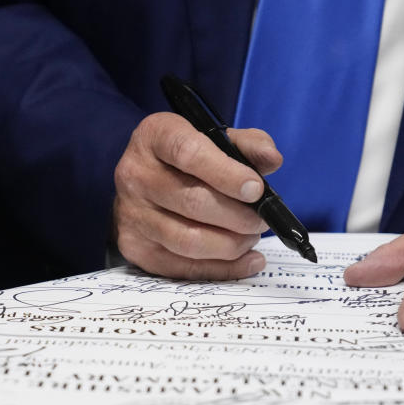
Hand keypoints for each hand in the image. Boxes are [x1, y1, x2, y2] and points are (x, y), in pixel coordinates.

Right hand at [113, 112, 282, 278]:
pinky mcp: (135, 247)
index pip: (189, 153)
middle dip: (238, 216)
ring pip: (188, 240)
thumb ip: (247, 145)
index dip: (227, 174)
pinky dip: (223, 269)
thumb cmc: (185, 159)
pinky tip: (247, 260)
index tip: (257, 189)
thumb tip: (272, 159)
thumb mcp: (215, 139)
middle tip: (261, 220)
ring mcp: (131, 213)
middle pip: (192, 201)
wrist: (143, 182)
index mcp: (155, 136)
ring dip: (231, 245)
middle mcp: (136, 173)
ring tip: (250, 238)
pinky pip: (183, 267)